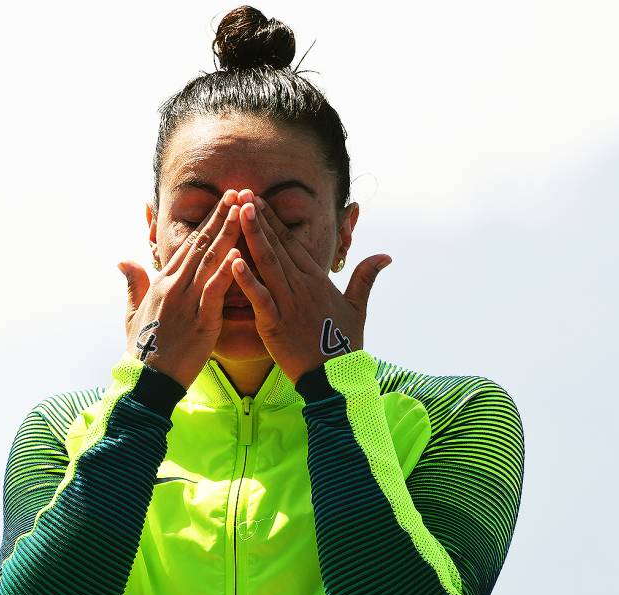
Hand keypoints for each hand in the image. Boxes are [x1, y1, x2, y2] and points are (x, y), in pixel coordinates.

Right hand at [117, 190, 241, 388]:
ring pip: (210, 261)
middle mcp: (174, 286)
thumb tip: (124, 260)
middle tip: (237, 193)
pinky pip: (215, 292)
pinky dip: (227, 273)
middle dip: (220, 218)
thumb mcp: (132, 312)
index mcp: (162, 282)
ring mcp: (187, 302)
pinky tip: (239, 255)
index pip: (187, 245)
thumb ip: (133, 283)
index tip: (221, 203)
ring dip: (228, 235)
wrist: (147, 380)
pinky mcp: (200, 322)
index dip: (206, 222)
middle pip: (201, 245)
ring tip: (242, 212)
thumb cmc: (142, 348)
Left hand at [230, 194, 391, 383]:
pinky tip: (233, 259)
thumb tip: (385, 255)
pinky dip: (246, 279)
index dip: (275, 221)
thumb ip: (365, 277)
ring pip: (268, 264)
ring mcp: (289, 304)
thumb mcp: (358, 307)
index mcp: (317, 280)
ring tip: (239, 212)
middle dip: (259, 219)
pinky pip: (259, 297)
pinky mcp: (275, 324)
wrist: (337, 378)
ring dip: (253, 237)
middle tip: (242, 192)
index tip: (258, 201)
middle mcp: (302, 287)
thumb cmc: (344, 344)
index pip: (293, 244)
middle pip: (278, 246)